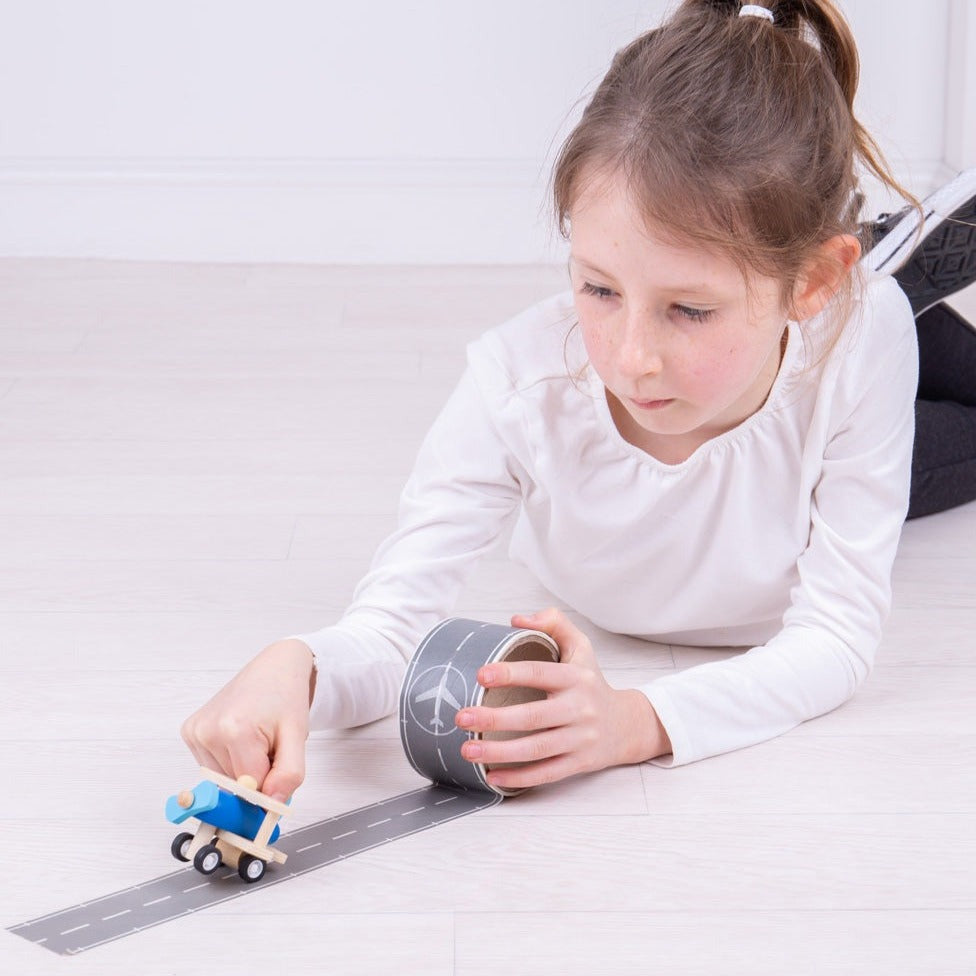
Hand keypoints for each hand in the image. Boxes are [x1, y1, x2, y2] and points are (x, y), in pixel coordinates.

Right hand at [180, 639, 314, 801]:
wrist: (274, 668)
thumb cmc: (285, 696)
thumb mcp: (297, 736)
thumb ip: (289, 774)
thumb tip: (272, 805)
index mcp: (235, 730)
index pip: (250, 788)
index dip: (269, 784)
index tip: (276, 775)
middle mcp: (208, 731)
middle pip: (234, 785)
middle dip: (256, 776)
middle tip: (269, 748)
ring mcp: (195, 732)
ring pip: (222, 780)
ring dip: (242, 770)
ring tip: (256, 741)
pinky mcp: (190, 732)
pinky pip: (212, 767)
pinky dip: (229, 761)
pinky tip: (241, 738)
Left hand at [454, 608, 670, 789]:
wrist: (627, 725)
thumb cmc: (592, 683)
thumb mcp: (580, 647)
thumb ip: (553, 624)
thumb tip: (515, 621)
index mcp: (576, 677)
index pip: (539, 673)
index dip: (510, 674)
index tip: (480, 675)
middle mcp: (580, 708)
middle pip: (533, 717)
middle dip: (494, 718)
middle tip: (462, 717)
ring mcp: (581, 738)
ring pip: (537, 749)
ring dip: (499, 751)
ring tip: (467, 749)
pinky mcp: (580, 763)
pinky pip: (547, 773)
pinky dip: (519, 777)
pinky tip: (492, 776)